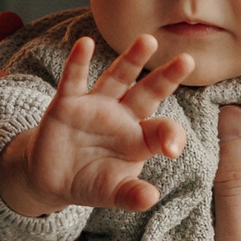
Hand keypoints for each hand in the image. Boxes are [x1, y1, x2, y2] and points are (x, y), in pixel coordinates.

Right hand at [0, 34, 194, 216]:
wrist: (52, 179)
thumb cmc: (91, 182)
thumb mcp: (113, 193)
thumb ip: (132, 196)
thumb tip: (152, 199)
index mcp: (139, 138)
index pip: (163, 130)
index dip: (171, 137)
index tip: (172, 149)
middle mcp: (122, 116)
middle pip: (148, 92)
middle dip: (166, 77)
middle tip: (188, 60)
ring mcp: (95, 106)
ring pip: (117, 78)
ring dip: (132, 60)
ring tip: (148, 41)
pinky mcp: (67, 104)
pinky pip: (74, 80)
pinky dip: (78, 62)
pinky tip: (84, 44)